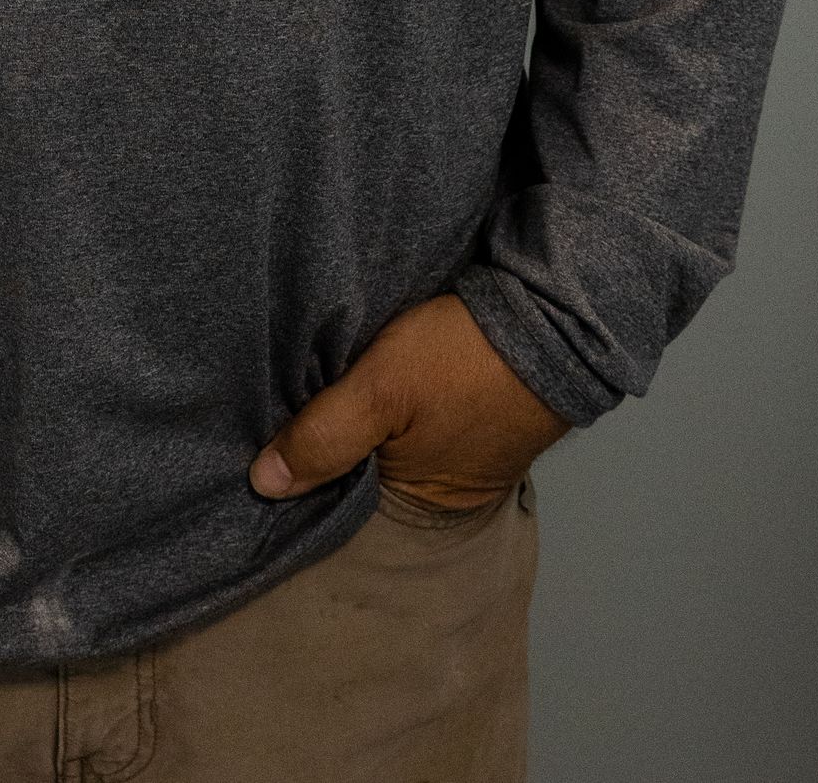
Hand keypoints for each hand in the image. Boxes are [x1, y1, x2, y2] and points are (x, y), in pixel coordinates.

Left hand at [248, 295, 569, 511]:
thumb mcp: (382, 390)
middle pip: (367, 470)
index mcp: (421, 500)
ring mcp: (466, 453)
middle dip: (331, 441)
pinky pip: (421, 420)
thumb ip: (326, 435)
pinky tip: (368, 375)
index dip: (305, 466)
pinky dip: (396, 404)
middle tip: (282, 404)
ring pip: (392, 443)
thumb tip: (263, 484)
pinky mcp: (480, 415)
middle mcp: (444, 490)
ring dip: (364, 419)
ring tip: (313, 387)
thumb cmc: (464, 359)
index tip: (263, 438)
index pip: (343, 496)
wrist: (554, 317)